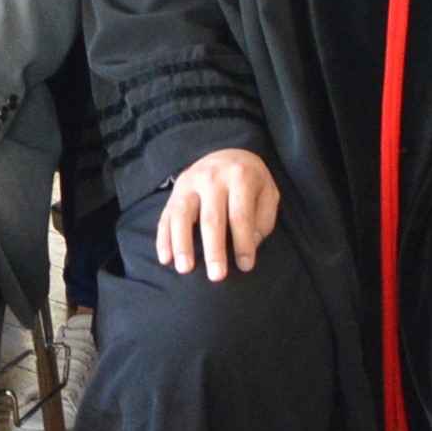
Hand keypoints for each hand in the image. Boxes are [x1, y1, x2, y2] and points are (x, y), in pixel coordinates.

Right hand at [157, 148, 279, 280]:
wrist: (228, 154)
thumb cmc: (251, 182)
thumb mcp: (268, 192)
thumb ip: (263, 218)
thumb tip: (251, 244)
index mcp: (240, 176)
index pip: (240, 215)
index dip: (243, 242)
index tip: (245, 266)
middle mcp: (212, 177)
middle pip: (211, 217)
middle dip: (214, 249)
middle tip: (217, 276)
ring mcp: (190, 183)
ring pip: (182, 214)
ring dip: (182, 243)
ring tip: (185, 269)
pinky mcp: (175, 190)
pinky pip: (166, 216)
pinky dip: (163, 238)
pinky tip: (165, 259)